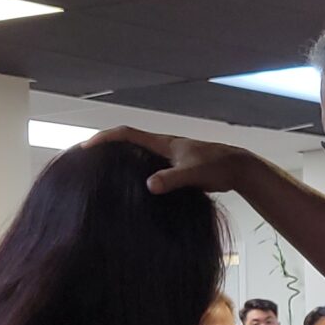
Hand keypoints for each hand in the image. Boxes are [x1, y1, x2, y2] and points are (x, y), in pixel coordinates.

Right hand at [85, 126, 257, 195]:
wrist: (237, 168)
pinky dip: (137, 174)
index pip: (127, 134)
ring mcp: (169, 158)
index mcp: (163, 143)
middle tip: (87, 160)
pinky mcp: (176, 169)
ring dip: (121, 162)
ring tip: (103, 175)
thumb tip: (149, 185)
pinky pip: (150, 169)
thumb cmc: (217, 166)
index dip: (106, 138)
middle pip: (128, 143)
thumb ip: (172, 178)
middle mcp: (163, 148)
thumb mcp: (193, 173)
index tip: (87, 146)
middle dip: (107, 148)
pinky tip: (133, 190)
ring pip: (139, 157)